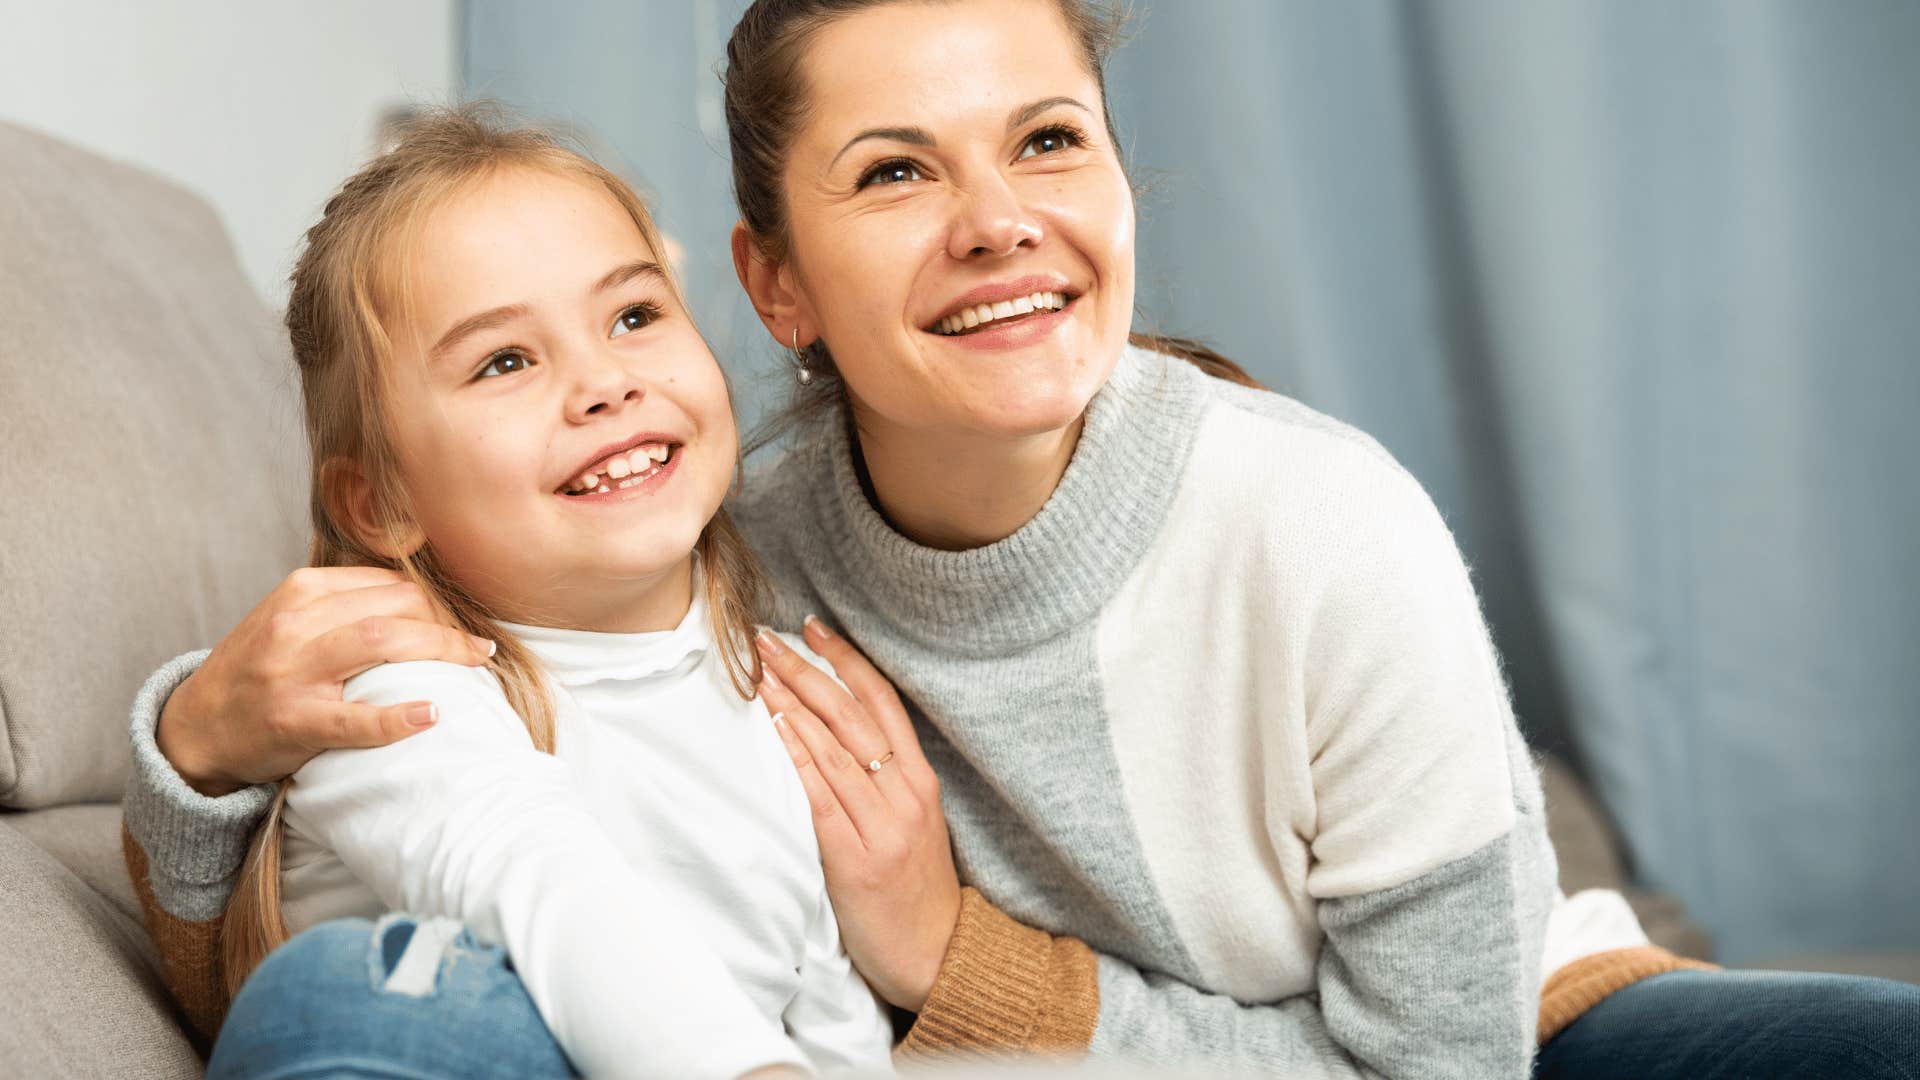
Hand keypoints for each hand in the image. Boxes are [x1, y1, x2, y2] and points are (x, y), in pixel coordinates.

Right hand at [157, 566, 495, 794]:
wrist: (195, 727)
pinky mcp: (292, 720)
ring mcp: (292, 672)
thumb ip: (344, 602)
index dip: (435, 602)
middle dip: (446, 624)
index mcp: (301, 591)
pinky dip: (398, 717)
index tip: (460, 622)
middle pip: (395, 607)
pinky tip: (432, 714)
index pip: (388, 583)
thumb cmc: (258, 670)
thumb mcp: (290, 618)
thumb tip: (423, 596)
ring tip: (475, 663)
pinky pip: (355, 718)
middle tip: (476, 648)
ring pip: (382, 643)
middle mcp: (295, 623)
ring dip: (441, 651)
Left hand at [756, 619, 961, 1011]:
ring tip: (758, 673)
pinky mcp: (857, 861)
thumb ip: (883, 780)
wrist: (939, 956)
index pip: (881, 701)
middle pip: (852, 715)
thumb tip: (831, 734)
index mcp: (920, 780)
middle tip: (765, 639)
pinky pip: (822, 799)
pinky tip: (775, 731)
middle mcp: (905, 795)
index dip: (846, 660)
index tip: (813, 628)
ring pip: (833, 749)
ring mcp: (883, 827)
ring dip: (791, 705)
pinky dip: (798, 759)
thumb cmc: (916, 889)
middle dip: (805, 671)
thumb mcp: (914, 822)